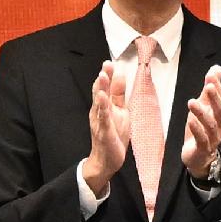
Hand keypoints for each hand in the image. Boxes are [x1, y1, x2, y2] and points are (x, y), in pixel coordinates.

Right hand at [78, 63, 136, 197]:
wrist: (107, 159)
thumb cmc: (113, 135)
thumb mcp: (120, 112)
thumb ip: (118, 95)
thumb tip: (120, 76)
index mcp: (105, 106)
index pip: (106, 88)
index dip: (108, 75)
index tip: (110, 62)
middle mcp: (100, 112)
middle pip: (101, 92)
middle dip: (103, 78)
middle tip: (106, 65)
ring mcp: (100, 122)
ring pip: (100, 103)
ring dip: (101, 90)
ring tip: (102, 77)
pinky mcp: (104, 132)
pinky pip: (103, 119)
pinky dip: (103, 109)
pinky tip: (102, 99)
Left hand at [174, 65, 220, 186]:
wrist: (198, 156)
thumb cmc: (202, 129)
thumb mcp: (204, 106)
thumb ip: (210, 88)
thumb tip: (216, 68)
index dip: (218, 86)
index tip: (212, 74)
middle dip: (215, 98)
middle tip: (209, 85)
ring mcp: (213, 138)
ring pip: (210, 125)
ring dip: (202, 113)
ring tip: (192, 102)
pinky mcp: (203, 148)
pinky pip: (202, 139)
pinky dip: (197, 129)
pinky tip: (190, 121)